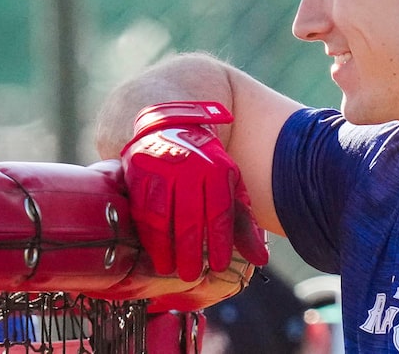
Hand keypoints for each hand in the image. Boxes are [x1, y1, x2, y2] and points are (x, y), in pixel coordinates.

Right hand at [121, 101, 267, 280]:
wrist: (171, 124)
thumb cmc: (205, 164)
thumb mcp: (228, 184)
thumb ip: (242, 221)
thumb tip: (260, 259)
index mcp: (217, 169)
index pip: (219, 211)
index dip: (219, 241)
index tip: (218, 267)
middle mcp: (189, 167)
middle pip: (190, 217)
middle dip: (191, 250)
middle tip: (192, 275)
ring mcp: (161, 168)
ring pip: (162, 216)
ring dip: (165, 247)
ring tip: (170, 269)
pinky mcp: (138, 170)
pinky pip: (141, 208)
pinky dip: (147, 233)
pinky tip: (153, 250)